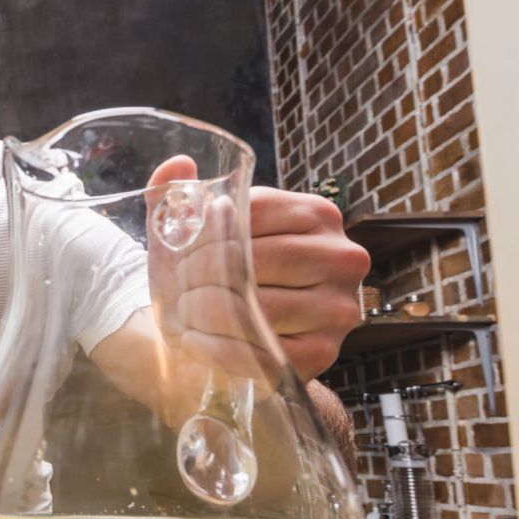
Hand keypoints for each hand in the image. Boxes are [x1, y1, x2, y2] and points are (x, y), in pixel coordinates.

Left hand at [144, 157, 368, 382]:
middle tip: (177, 289)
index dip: (203, 235)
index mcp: (316, 214)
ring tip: (184, 313)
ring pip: (252, 307)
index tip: (181, 252)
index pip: (249, 215)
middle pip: (251, 262)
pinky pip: (260, 351)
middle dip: (199, 278)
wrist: (233, 330)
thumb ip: (178, 194)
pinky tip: (196, 340)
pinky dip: (216, 348)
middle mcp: (340, 257)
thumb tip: (178, 164)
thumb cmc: (215, 274)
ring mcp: (337, 308)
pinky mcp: (324, 353)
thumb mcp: (196, 231)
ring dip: (202, 314)